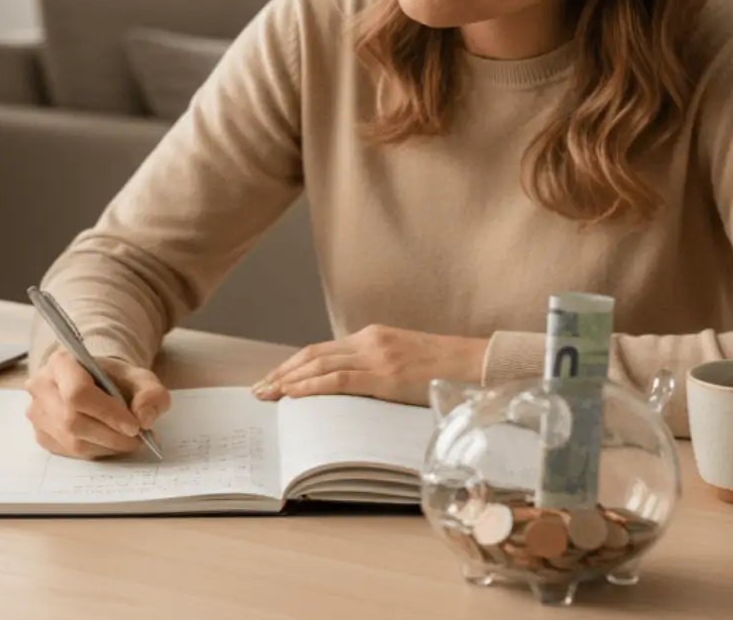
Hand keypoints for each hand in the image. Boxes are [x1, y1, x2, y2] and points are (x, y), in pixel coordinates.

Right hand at [24, 349, 171, 459]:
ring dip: (105, 446)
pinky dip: (95, 451)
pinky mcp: (40, 434)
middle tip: (137, 439)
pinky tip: (109, 443)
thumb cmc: (114, 379)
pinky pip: (68, 452)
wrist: (95, 383)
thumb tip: (144, 419)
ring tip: (127, 441)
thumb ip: (150, 393)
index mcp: (61, 363)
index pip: (78, 393)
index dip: (108, 413)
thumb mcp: (140, 378)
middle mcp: (41, 386)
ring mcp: (37, 413)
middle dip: (110, 435)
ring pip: (71, 441)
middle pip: (73, 421)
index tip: (134, 426)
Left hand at [250, 325, 489, 404]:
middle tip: (258, 390)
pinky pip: (340, 380)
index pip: (320, 349)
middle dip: (281, 373)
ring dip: (288, 381)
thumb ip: (375, 369)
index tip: (271, 379)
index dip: (292, 364)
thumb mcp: (403, 362)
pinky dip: (312, 387)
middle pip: (312, 354)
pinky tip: (294, 395)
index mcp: (371, 336)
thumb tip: (347, 391)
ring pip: (319, 365)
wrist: (475, 364)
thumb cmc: (443, 370)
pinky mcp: (386, 375)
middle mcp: (369, 341)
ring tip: (267, 395)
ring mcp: (377, 356)